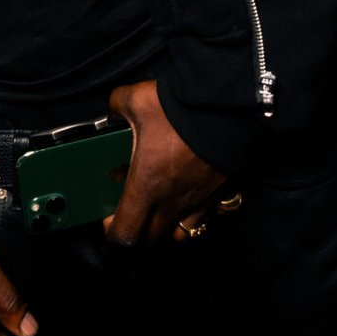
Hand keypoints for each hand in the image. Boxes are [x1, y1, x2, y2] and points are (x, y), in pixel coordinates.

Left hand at [104, 80, 228, 247]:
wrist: (227, 104)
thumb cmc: (178, 109)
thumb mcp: (136, 99)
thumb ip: (117, 105)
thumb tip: (114, 112)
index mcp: (146, 186)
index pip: (125, 232)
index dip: (113, 230)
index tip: (109, 217)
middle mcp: (172, 202)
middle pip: (152, 237)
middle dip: (139, 228)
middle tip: (135, 205)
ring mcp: (199, 200)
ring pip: (180, 233)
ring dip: (168, 224)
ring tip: (163, 205)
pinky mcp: (220, 192)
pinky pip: (205, 216)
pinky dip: (195, 213)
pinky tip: (191, 192)